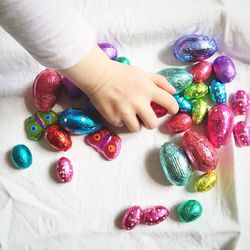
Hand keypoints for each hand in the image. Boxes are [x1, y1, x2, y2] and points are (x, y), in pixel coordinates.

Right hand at [60, 45, 178, 131]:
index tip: (171, 110)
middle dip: (150, 122)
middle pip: (152, 124)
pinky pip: (121, 125)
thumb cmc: (122, 73)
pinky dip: (120, 120)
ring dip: (135, 123)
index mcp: (148, 90)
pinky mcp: (113, 118)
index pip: (169, 103)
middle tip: (145, 117)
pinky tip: (117, 110)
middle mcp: (138, 103)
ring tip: (129, 114)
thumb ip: (160, 81)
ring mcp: (125, 112)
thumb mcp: (143, 73)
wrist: (98, 76)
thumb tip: (173, 92)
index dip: (173, 108)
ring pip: (136, 128)